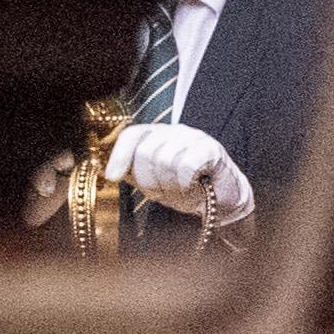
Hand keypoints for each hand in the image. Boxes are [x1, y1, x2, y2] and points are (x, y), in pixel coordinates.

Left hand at [115, 123, 255, 232]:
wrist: (224, 202)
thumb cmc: (187, 190)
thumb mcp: (154, 183)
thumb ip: (133, 173)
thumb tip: (109, 172)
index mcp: (157, 136)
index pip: (132, 135)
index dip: (119, 156)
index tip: (114, 177)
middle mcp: (174, 131)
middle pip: (146, 152)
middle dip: (149, 180)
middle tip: (163, 192)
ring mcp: (194, 137)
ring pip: (165, 160)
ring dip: (170, 184)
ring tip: (181, 190)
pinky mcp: (212, 148)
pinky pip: (186, 165)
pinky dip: (185, 182)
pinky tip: (193, 186)